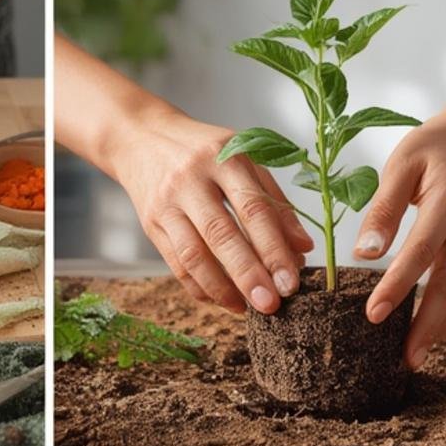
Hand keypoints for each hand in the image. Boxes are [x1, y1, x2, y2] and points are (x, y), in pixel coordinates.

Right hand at [113, 109, 313, 312]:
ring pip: (194, 255)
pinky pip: (176, 264)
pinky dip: (200, 287)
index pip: (254, 209)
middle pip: (222, 235)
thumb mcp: (243, 161)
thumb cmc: (203, 152)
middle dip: (248, 275)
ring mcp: (167, 203)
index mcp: (225, 157)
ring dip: (222, 288)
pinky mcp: (150, 224)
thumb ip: (274, 201)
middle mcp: (192, 179)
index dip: (274, 249)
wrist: (142, 138)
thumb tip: (302, 248)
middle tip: (270, 305)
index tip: (290, 282)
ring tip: (245, 308)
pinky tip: (222, 299)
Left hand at [355, 113, 445, 367]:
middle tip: (405, 358)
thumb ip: (382, 209)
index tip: (373, 315)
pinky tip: (429, 335)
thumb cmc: (433, 149)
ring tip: (415, 357)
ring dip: (440, 329)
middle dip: (427, 326)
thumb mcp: (402, 165)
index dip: (397, 287)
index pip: (420, 253)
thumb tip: (364, 252)